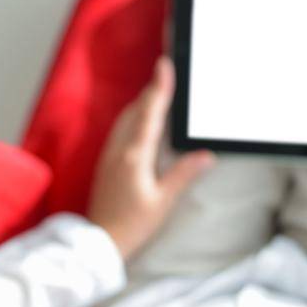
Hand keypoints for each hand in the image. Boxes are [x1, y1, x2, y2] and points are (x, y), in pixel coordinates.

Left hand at [86, 57, 214, 259]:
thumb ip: (183, 174)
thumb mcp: (163, 201)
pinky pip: (121, 130)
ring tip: (157, 93)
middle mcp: (119, 150)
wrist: (100, 242)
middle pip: (136, 110)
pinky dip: (134, 118)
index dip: (159, 88)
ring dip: (142, 103)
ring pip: (126, 119)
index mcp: (135, 156)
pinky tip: (141, 121)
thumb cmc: (132, 224)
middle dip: (152, 91)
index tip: (165, 65)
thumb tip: (206, 155)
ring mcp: (110, 155)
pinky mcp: (107, 163)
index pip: (150, 113)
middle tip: (166, 73)